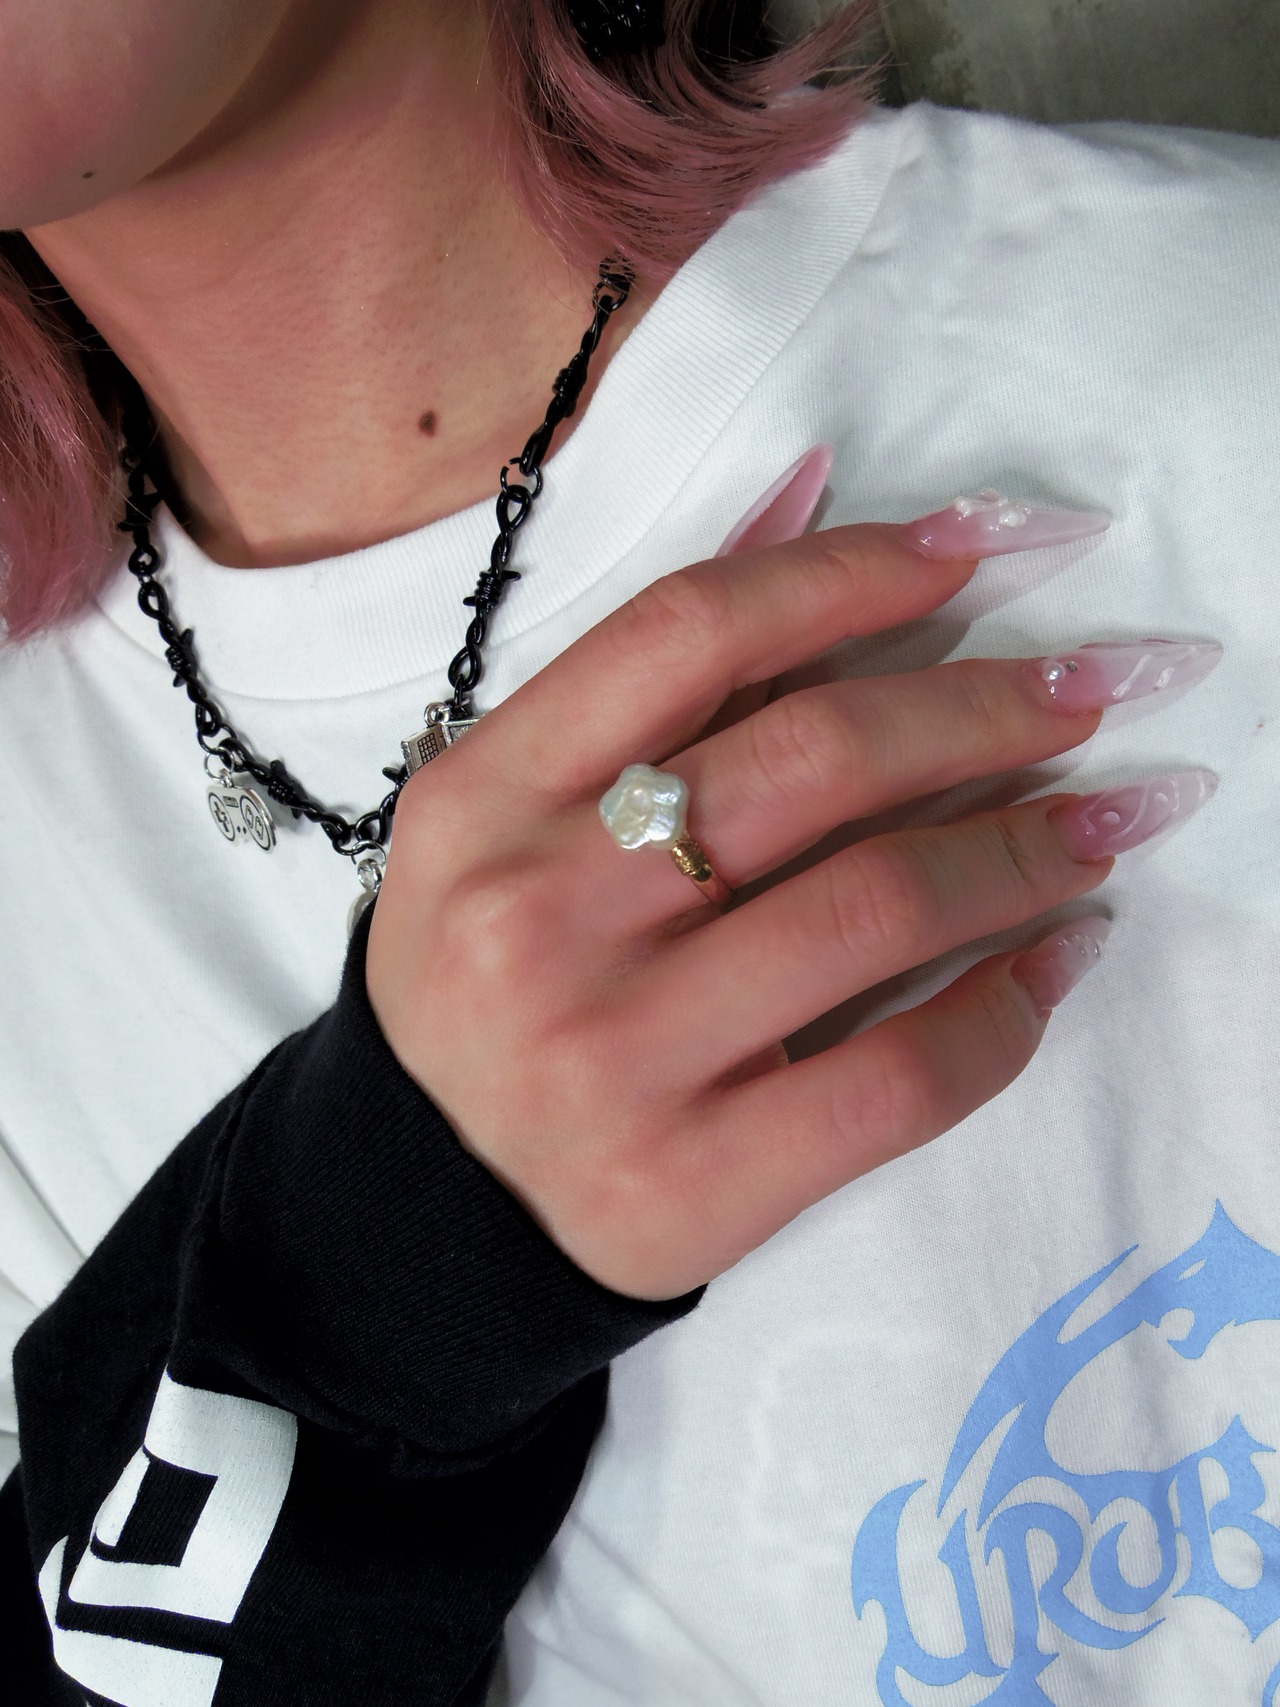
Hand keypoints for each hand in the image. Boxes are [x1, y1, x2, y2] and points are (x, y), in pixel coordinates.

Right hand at [367, 472, 1215, 1299]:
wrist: (430, 1198)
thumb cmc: (494, 971)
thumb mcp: (518, 808)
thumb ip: (660, 662)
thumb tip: (811, 489)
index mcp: (483, 799)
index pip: (695, 628)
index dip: (859, 569)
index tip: (985, 548)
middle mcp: (536, 917)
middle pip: (812, 759)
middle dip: (986, 707)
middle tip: (1094, 692)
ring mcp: (611, 1059)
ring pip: (874, 908)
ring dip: (1027, 848)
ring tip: (1108, 821)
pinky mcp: (687, 1184)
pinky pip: (893, 1080)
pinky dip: (1002, 1013)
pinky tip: (1053, 963)